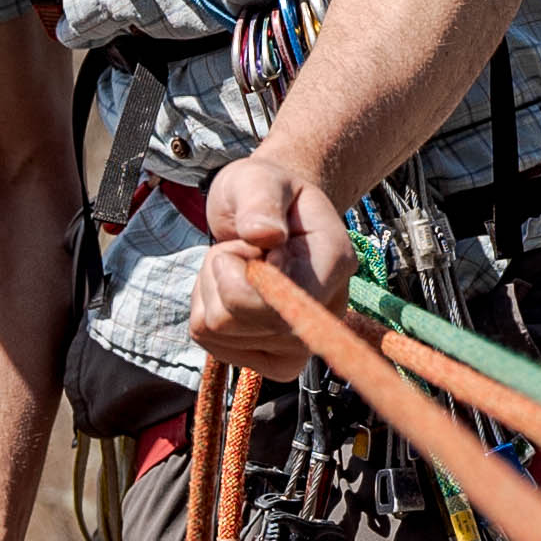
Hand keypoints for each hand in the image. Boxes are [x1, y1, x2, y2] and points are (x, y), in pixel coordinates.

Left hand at [192, 156, 352, 378]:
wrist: (270, 218)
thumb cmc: (267, 194)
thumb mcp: (259, 180)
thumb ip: (261, 202)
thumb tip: (264, 233)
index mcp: (334, 262)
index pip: (283, 301)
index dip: (246, 276)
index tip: (248, 241)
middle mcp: (325, 312)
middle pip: (241, 319)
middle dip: (222, 273)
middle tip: (242, 246)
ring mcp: (299, 343)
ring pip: (220, 330)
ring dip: (211, 288)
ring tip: (237, 262)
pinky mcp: (272, 361)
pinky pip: (211, 342)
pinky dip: (206, 308)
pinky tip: (229, 285)